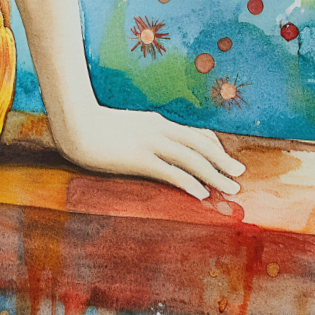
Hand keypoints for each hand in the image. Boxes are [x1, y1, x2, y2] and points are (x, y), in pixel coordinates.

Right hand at [48, 102, 245, 201]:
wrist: (73, 121)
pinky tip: (202, 193)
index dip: (213, 146)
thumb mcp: (123, 127)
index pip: (193, 133)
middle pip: (200, 145)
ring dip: (215, 174)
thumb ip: (140, 134)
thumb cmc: (92, 126)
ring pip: (192, 159)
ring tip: (231, 187)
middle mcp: (159, 129)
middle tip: (241, 173)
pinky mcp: (138, 158)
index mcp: (155, 121)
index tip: (226, 157)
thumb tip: (149, 146)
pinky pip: (170, 172)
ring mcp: (150, 143)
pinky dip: (190, 182)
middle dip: (223, 159)